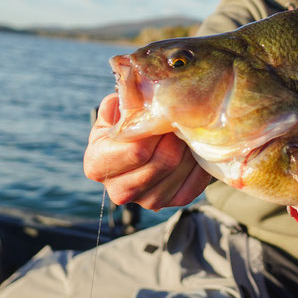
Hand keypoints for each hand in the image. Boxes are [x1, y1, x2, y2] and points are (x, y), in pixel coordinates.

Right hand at [83, 93, 211, 210]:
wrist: (142, 147)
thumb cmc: (127, 125)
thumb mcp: (117, 110)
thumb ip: (122, 103)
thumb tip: (132, 95)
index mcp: (98, 165)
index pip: (136, 151)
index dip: (156, 131)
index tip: (165, 114)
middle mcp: (119, 190)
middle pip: (162, 162)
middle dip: (176, 137)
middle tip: (183, 118)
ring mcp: (147, 201)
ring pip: (180, 170)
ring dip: (189, 147)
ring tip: (189, 129)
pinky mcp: (173, 202)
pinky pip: (194, 183)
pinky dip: (199, 163)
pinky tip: (196, 147)